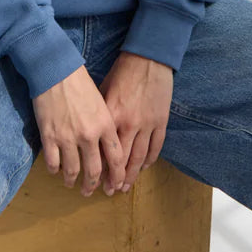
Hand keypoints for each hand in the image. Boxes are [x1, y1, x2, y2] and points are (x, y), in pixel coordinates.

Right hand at [31, 65, 126, 197]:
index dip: (116, 176)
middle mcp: (89, 135)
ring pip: (72, 170)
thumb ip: (106, 126)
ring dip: (72, 181)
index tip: (115, 185)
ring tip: (70, 184)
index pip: (116, 159)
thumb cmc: (81, 84)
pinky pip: (53, 163)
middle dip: (92, 185)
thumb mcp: (102, 103)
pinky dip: (54, 170)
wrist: (56, 71)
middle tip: (89, 192)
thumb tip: (106, 147)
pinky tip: (55, 170)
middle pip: (94, 170)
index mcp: (106, 125)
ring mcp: (68, 137)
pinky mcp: (49, 136)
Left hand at [96, 51, 172, 192]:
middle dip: (115, 179)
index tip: (95, 182)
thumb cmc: (122, 73)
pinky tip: (143, 168)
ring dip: (132, 175)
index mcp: (111, 117)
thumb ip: (99, 116)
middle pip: (122, 160)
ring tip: (125, 187)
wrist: (149, 59)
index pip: (105, 151)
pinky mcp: (161, 121)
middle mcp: (130, 124)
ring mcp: (148, 124)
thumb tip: (89, 136)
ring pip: (140, 158)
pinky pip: (156, 146)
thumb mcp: (102, 93)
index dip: (100, 170)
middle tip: (109, 192)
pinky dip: (150, 160)